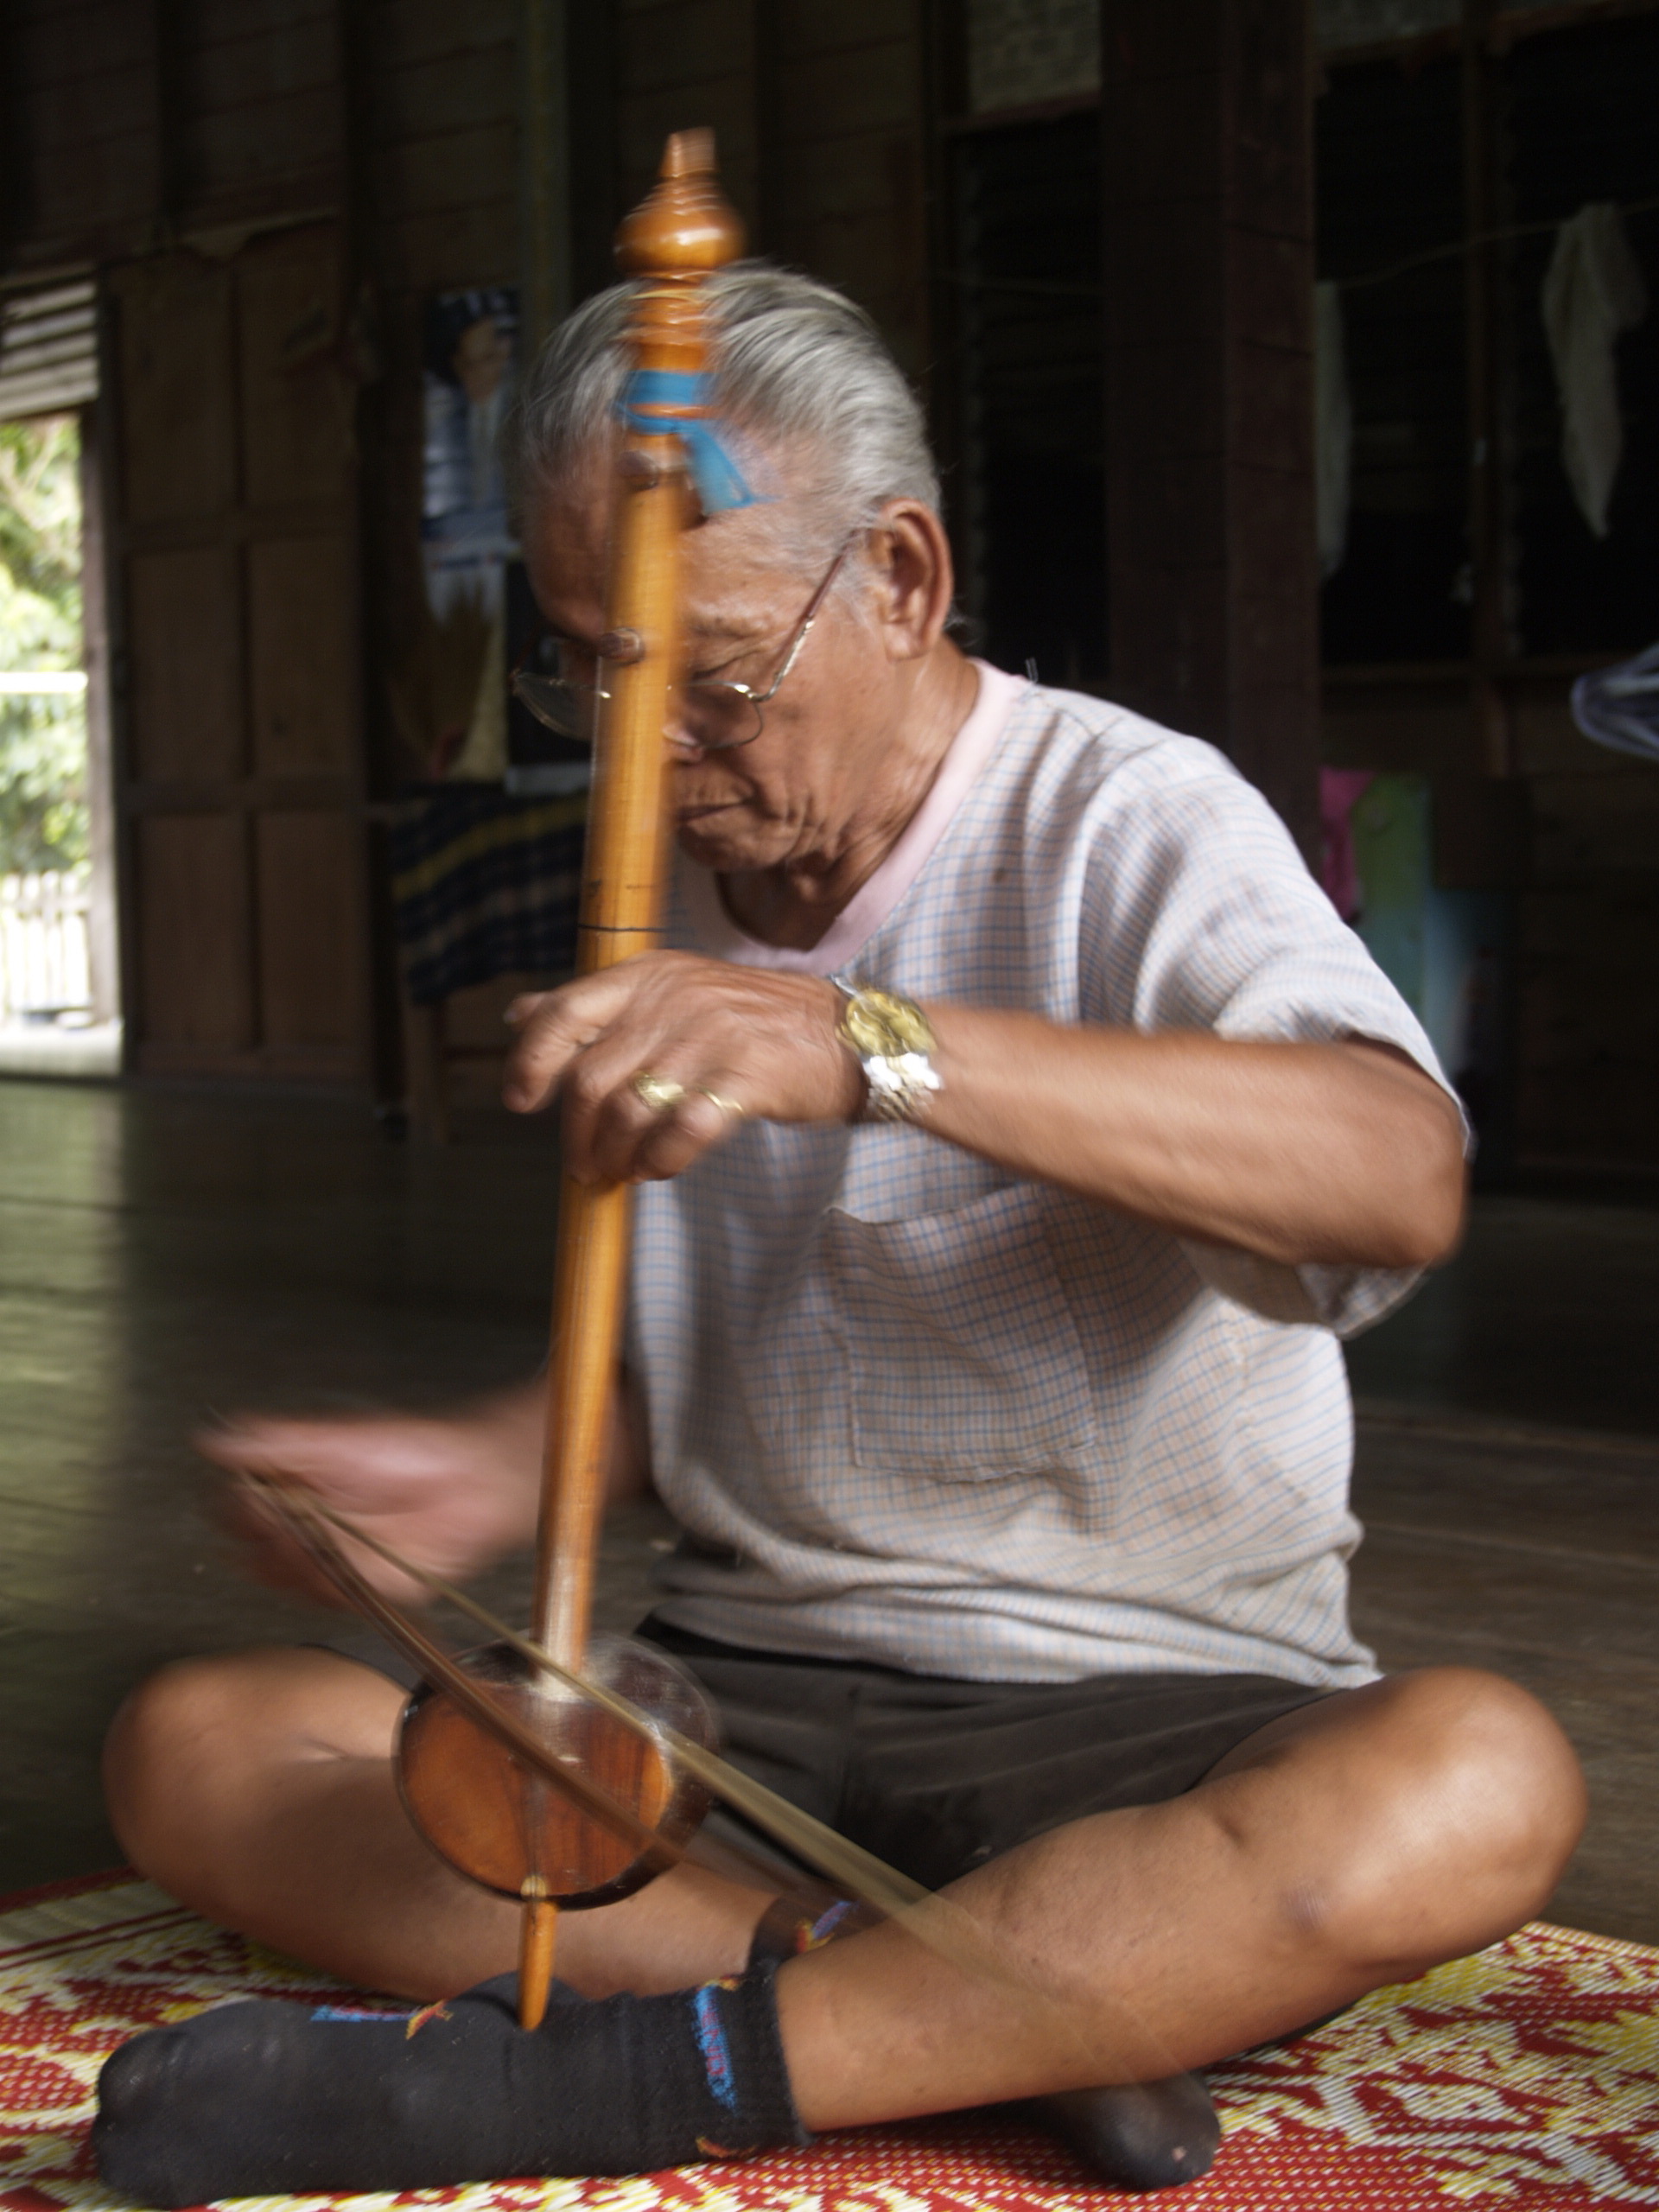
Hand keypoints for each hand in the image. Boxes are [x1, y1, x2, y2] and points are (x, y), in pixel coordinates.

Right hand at [199, 1393, 544, 1608]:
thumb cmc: (414, 1451)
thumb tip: (213, 1437)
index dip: (236, 1509)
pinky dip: (330, 1582)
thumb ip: (277, 1443)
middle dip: (263, 1538)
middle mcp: (306, 1534)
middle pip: (259, 1550)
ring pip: (291, 1578)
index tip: (241, 1499)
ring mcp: (332, 1564)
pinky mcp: (364, 1590)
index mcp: (292, 1496)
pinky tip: (329, 1563)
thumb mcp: (339, 1439)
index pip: (239, 1511)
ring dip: (292, 1563)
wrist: (474, 1479)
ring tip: (299, 1538)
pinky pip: (335, 1595)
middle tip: (271, 1521)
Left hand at [503, 951, 862, 1183]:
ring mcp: (711, 1037)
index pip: (564, 1013)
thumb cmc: (751, 1020)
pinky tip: (661, 1167)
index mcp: (649, 975)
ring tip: (622, 1170)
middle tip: (584, 1165)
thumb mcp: (671, 991)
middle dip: (577, 1135)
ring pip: (628, 1111)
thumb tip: (518, 1013)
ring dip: (615, 1154)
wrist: (846, 1036)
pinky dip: (661, 1160)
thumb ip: (596, 1005)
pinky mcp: (746, 1077)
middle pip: (590, 1079)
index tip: (520, 1101)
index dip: (530, 1061)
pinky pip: (681, 1132)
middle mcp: (674, 1000)